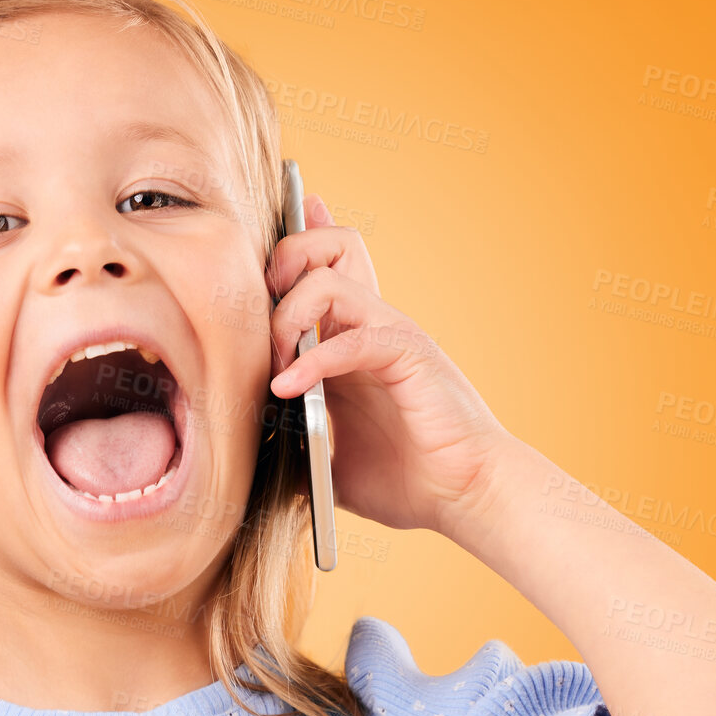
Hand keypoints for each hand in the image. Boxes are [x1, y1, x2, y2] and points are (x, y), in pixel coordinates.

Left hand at [266, 193, 510, 535]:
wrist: (465, 496)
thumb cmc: (407, 480)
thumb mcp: (329, 455)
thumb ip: (295, 434)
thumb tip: (251, 443)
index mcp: (357, 339)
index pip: (332, 262)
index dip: (303, 233)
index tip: (284, 218)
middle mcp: (374, 324)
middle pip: (327, 245)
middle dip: (278, 268)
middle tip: (260, 326)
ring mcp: (391, 335)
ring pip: (329, 278)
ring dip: (286, 319)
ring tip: (276, 371)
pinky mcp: (408, 355)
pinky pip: (352, 336)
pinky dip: (313, 360)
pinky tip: (291, 389)